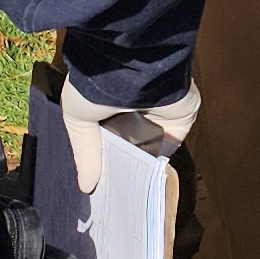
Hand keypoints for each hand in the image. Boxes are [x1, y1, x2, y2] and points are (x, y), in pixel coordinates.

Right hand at [58, 80, 201, 192]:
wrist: (127, 65)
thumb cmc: (94, 84)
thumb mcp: (78, 117)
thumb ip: (85, 152)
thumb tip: (85, 186)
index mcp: (112, 101)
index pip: (111, 136)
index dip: (105, 158)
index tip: (100, 183)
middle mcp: (137, 106)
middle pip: (132, 143)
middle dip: (124, 164)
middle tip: (115, 194)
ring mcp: (161, 112)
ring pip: (151, 146)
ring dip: (142, 165)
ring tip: (129, 193)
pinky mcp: (180, 117)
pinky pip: (170, 144)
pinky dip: (160, 161)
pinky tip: (148, 182)